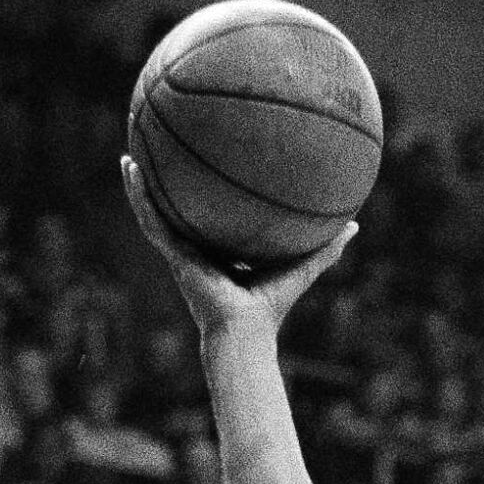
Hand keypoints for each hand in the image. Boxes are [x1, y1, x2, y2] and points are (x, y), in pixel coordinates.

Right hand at [121, 155, 354, 345]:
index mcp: (223, 252)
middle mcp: (198, 250)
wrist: (246, 332)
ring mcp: (182, 252)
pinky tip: (128, 169)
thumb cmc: (272, 308)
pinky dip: (137, 195)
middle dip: (169, 185)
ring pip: (155, 213)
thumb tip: (355, 225)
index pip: (214, 219)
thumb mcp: (302, 266)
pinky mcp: (173, 254)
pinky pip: (151, 219)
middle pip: (181, 211)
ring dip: (139, 186)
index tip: (206, 169)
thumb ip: (327, 246)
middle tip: (161, 151)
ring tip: (127, 156)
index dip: (208, 196)